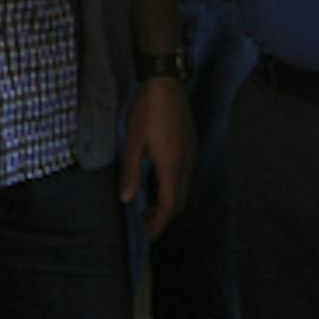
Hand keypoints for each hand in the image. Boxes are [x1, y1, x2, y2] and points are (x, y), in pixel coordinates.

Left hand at [118, 75, 194, 238]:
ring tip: (148, 208)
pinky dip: (173, 188)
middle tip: (145, 225)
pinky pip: (186, 176)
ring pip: (184, 189)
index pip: (169, 206)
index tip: (148, 235)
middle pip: (179, 201)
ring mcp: (192, 154)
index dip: (159, 223)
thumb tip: (126, 200)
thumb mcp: (133, 141)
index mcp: (172, 165)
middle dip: (164, 217)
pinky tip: (158, 184)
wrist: (166, 83)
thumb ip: (131, 172)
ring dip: (169, 202)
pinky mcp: (191, 145)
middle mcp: (187, 163)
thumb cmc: (147, 111)